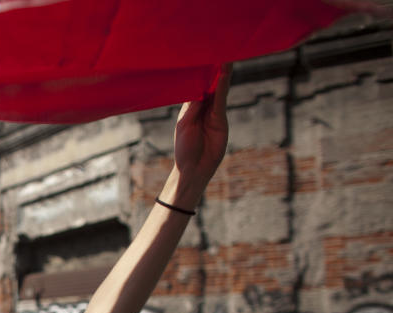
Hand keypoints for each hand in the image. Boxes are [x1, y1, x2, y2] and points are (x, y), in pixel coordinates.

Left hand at [169, 66, 230, 206]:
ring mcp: (212, 112)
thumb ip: (193, 107)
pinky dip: (222, 87)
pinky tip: (224, 74)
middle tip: (216, 47)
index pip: (194, 84)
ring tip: (224, 55)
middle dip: (211, 68)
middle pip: (208, 83)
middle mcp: (201, 107)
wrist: (194, 168)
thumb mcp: (185, 125)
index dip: (198, 71)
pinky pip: (221, 100)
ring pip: (217, 89)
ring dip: (220, 73)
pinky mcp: (221, 119)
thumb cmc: (184, 149)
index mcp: (188, 107)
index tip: (199, 54)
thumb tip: (198, 89)